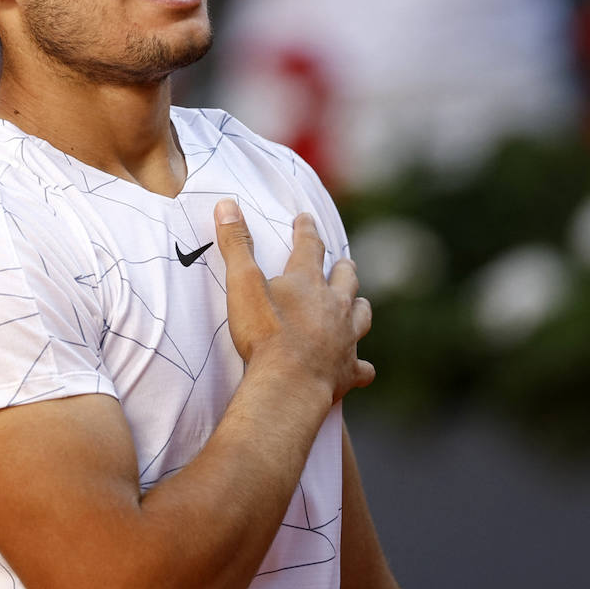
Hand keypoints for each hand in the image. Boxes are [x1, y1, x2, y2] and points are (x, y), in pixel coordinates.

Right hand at [213, 200, 373, 404]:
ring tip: (357, 304)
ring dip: (359, 307)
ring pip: (361, 314)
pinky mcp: (348, 370)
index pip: (309, 246)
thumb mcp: (243, 284)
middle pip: (345, 278)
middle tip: (343, 263)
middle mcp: (334, 305)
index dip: (306, 230)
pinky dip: (361, 367)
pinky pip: (362, 368)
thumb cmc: (264, 335)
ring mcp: (345, 337)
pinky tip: (362, 370)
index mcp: (308, 282)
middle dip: (342, 268)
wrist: (289, 384)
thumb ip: (236, 245)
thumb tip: (227, 204)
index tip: (306, 218)